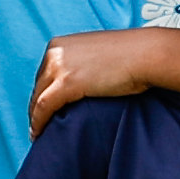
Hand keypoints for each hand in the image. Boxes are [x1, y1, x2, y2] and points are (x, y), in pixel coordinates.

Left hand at [25, 28, 167, 134]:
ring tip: (38, 133)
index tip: (43, 107)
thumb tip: (82, 80)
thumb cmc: (130, 55)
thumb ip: (83, 63)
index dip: (43, 92)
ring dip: (35, 117)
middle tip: (39, 124)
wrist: (144, 54)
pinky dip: (39, 123)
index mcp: (60, 45)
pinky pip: (44, 108)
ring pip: (38, 98)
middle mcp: (54, 53)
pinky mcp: (66, 84)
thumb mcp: (97, 53)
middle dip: (37, 106)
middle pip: (39, 85)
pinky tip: (38, 134)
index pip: (44, 72)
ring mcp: (59, 68)